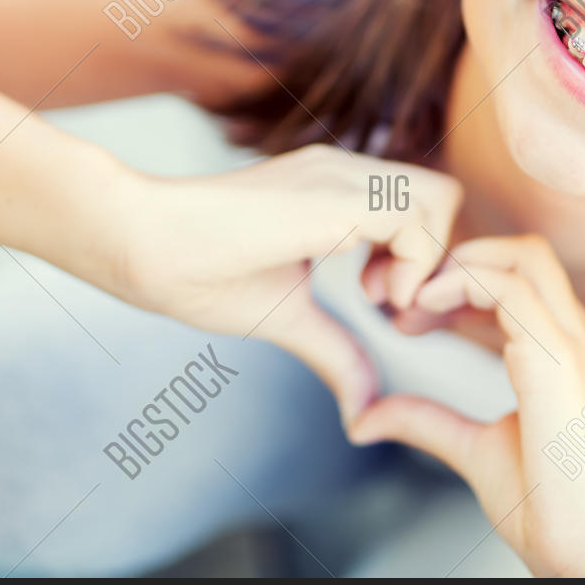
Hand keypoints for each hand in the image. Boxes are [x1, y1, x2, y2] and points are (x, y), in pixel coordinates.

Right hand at [107, 144, 462, 422]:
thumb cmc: (198, 272)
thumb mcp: (289, 319)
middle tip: (395, 313)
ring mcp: (341, 177)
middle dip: (440, 262)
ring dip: (428, 261)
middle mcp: (346, 174)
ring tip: (381, 304)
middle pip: (443, 199)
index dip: (424, 263)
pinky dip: (413, 265)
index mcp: (337, 193)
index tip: (389, 313)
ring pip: (440, 199)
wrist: (141, 243)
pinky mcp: (335, 194)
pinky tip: (371, 298)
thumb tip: (364, 409)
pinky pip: (415, 217)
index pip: (421, 209)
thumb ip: (337, 352)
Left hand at [348, 234, 584, 576]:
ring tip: (406, 302)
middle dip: (456, 257)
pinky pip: (511, 289)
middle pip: (525, 253)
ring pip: (522, 257)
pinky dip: (461, 284)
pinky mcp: (560, 361)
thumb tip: (370, 416)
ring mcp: (575, 345)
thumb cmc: (556, 512)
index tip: (408, 315)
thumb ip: (430, 422)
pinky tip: (423, 309)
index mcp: (568, 354)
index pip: (520, 279)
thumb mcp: (477, 451)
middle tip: (399, 296)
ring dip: (456, 266)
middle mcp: (578, 339)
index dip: (459, 281)